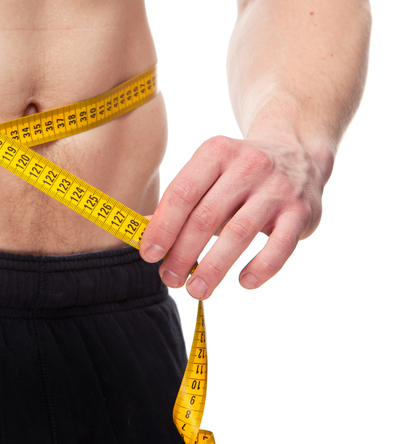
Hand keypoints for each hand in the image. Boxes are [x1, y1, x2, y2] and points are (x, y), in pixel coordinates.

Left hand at [139, 135, 327, 298]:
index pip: (182, 193)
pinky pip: (280, 246)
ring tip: (196, 290)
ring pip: (239, 233)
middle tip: (169, 279)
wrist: (297, 153)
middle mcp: (248, 165)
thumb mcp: (207, 175)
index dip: (162, 227)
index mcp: (215, 153)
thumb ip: (177, 204)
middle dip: (183, 253)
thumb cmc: (238, 174)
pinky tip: (243, 282)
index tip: (149, 255)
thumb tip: (140, 235)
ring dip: (214, 268)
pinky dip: (261, 267)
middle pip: (206, 217)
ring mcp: (278, 187)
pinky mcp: (301, 211)